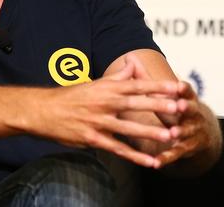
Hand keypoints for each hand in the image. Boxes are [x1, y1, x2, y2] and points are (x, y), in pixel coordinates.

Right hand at [30, 61, 183, 167]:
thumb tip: (132, 63)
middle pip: (136, 104)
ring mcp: (99, 122)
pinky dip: (134, 157)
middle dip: (159, 106)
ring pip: (129, 128)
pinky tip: (150, 162)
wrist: (43, 111)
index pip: (137, 85)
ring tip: (170, 136)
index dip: (158, 86)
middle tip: (180, 108)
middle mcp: (105, 103)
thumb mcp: (95, 83)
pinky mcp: (93, 139)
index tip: (176, 87)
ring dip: (150, 133)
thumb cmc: (71, 96)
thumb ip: (117, 77)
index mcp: (107, 88)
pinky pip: (117, 149)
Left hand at [154, 81, 220, 170]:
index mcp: (187, 98)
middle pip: (192, 109)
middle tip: (179, 105)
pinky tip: (157, 162)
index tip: (178, 85)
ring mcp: (195, 131)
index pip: (187, 91)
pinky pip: (178, 153)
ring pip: (188, 131)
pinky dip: (168, 157)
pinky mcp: (189, 148)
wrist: (200, 134)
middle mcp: (194, 114)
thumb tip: (130, 58)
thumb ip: (148, 80)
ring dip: (180, 131)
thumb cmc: (175, 109)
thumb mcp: (165, 95)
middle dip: (186, 107)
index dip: (183, 88)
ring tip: (172, 133)